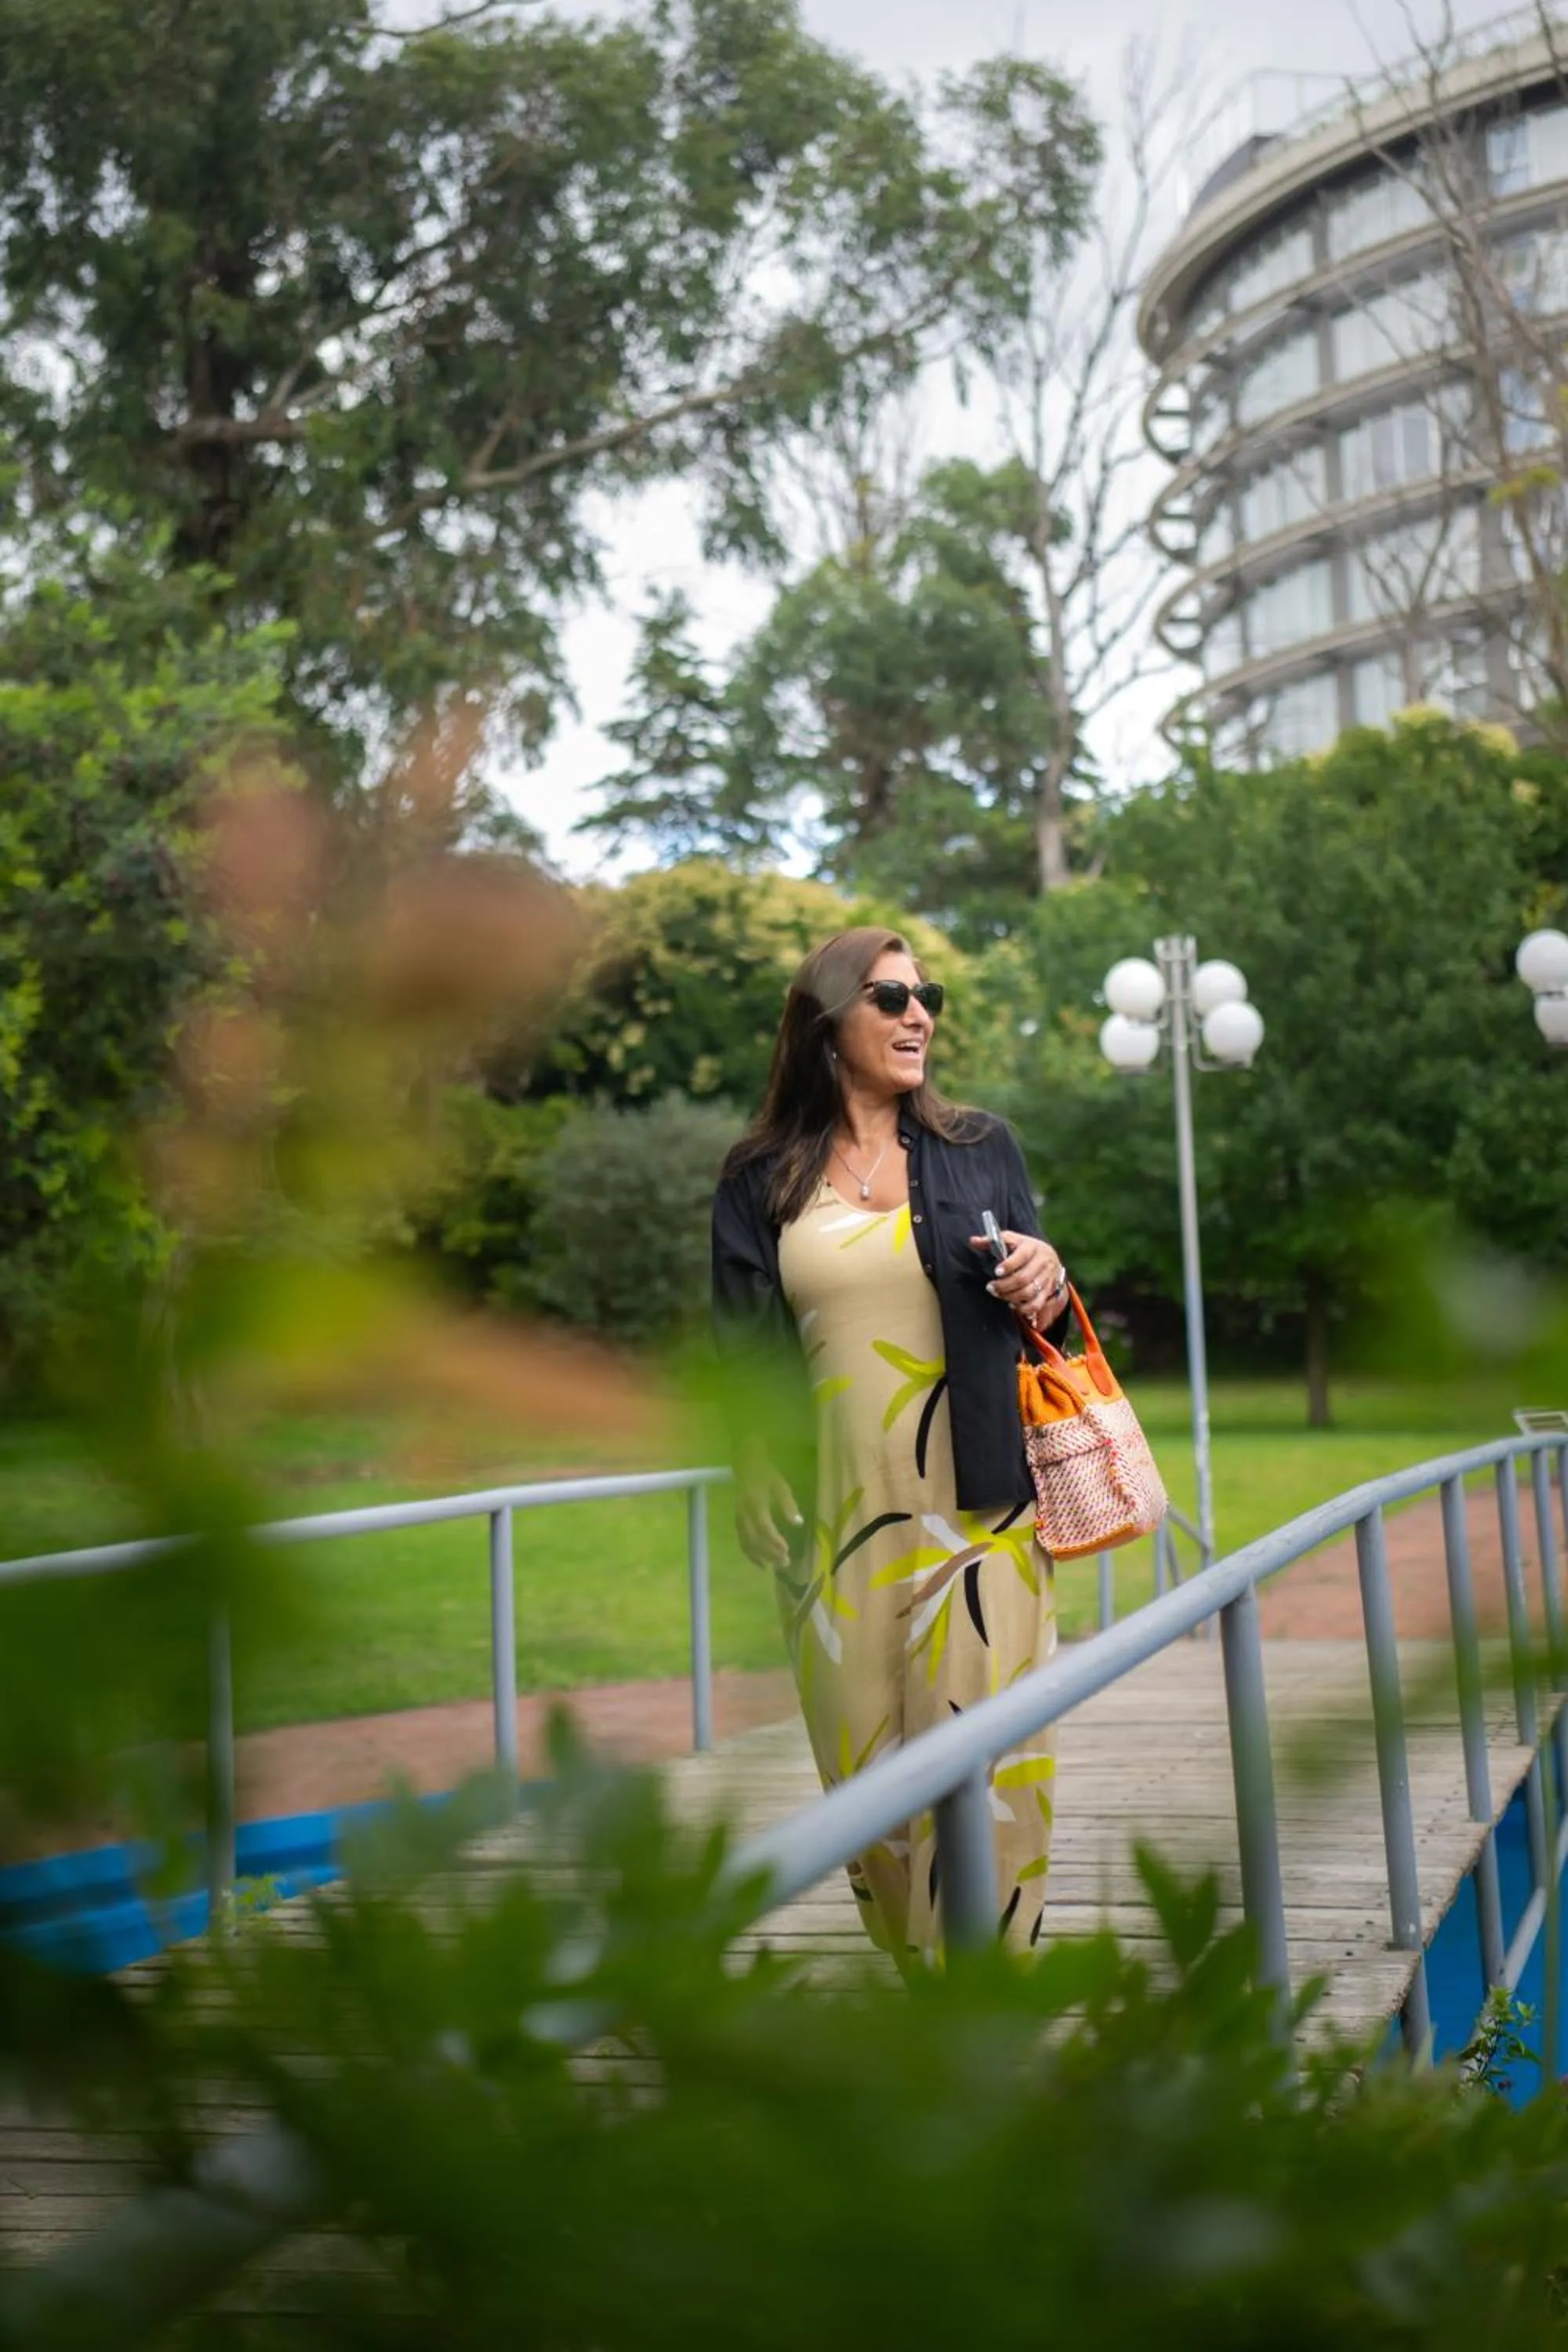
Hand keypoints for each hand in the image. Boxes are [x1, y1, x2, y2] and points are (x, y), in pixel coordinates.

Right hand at [735, 1452, 806, 1570]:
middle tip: (784, 1563)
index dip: (774, 1540)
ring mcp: (738, 1518)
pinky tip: (761, 1562)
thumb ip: (788, 1504)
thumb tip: (798, 1524)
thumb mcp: (781, 1485)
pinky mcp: (737, 1521)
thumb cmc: (767, 1475)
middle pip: (754, 1538)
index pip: (764, 1526)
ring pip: (746, 1542)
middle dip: (768, 1552)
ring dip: (759, 1556)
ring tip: (773, 1567)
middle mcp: (744, 1513)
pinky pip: (741, 1540)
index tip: (786, 1550)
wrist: (746, 1465)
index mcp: (756, 1502)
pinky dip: (750, 1553)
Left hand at [969, 1229, 1067, 1321]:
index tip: (996, 1272)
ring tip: (998, 1294)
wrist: (1049, 1257)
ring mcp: (1047, 1277)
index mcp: (1032, 1247)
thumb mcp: (1011, 1240)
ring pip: (1029, 1292)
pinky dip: (1023, 1307)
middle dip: (1004, 1285)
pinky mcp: (1048, 1291)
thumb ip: (991, 1241)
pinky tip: (1012, 1304)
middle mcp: (1042, 1262)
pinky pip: (1037, 1304)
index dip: (1009, 1265)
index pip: (1022, 1256)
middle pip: (1023, 1278)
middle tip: (990, 1288)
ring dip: (1010, 1296)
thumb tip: (973, 1241)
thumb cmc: (1024, 1248)